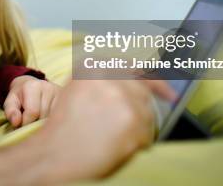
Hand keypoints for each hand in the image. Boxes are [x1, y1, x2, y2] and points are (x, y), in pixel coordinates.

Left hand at [3, 76, 60, 127]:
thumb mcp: (10, 102)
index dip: (26, 123)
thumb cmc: (20, 97)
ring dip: (45, 124)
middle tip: (31, 122)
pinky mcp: (66, 99)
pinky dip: (54, 121)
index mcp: (33, 86)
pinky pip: (62, 117)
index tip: (22, 124)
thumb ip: (10, 112)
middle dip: (36, 124)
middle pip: (44, 116)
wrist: (31, 85)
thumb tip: (17, 122)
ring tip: (38, 120)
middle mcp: (49, 87)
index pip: (33, 112)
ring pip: (54, 118)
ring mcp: (59, 92)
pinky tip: (48, 120)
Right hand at [32, 79, 176, 181]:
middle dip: (140, 110)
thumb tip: (136, 78)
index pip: (133, 68)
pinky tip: (118, 147)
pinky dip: (138, 143)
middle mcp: (110, 78)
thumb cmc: (63, 128)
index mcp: (94, 67)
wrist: (54, 154)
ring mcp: (124, 99)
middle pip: (143, 91)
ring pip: (148, 113)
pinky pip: (148, 133)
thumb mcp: (75, 89)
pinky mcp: (133, 121)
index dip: (153, 81)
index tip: (167, 93)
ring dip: (138, 128)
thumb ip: (102, 79)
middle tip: (130, 125)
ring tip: (115, 138)